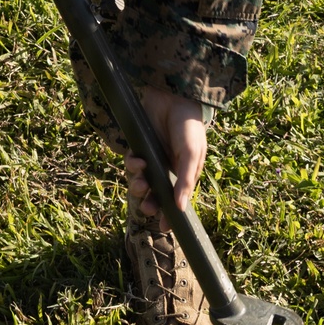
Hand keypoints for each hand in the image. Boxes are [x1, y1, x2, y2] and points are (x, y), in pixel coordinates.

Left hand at [125, 87, 209, 232]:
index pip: (176, 201)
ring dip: (139, 186)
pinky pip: (132, 163)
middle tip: (147, 205)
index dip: (169, 215)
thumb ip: (185, 181)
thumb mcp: (191, 154)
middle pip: (155, 195)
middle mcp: (167, 170)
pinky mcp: (139, 147)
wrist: (173, 96)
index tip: (164, 227)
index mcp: (184, 174)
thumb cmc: (188, 126)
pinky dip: (132, 165)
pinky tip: (137, 160)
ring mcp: (152, 159)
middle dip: (150, 203)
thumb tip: (181, 208)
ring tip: (141, 183)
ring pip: (141, 181)